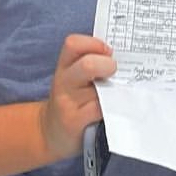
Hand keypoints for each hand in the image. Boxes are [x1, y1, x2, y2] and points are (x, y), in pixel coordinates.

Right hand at [39, 35, 116, 161]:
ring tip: (119, 92)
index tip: (110, 52)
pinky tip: (116, 107)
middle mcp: (63, 81)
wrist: (51, 132)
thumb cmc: (72, 99)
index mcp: (65, 65)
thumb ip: (93, 63)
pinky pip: (100, 110)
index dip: (95, 44)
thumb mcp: (75, 78)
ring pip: (99, 91)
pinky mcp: (73, 121)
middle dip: (108, 66)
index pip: (74, 44)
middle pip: (88, 66)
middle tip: (115, 72)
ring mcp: (68, 102)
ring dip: (115, 89)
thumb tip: (124, 55)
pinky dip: (113, 107)